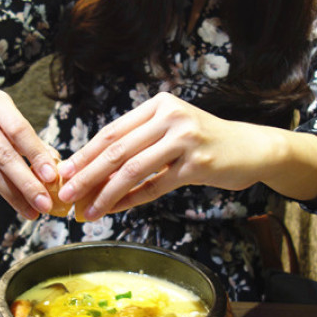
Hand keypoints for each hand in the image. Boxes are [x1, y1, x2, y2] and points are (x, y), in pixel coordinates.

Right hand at [0, 67, 58, 219]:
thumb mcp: (8, 118)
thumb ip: (31, 140)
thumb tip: (55, 165)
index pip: (19, 130)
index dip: (36, 154)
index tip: (52, 176)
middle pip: (4, 153)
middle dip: (27, 181)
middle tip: (45, 202)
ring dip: (15, 193)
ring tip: (33, 209)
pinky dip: (3, 191)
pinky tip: (18, 203)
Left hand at [56, 92, 316, 219]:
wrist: (252, 148)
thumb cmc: (205, 142)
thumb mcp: (170, 133)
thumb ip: (139, 146)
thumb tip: (96, 174)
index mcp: (157, 106)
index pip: (112, 132)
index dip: (85, 154)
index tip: (64, 172)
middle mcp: (169, 116)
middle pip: (117, 149)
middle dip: (87, 174)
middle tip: (66, 194)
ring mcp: (185, 138)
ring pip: (133, 169)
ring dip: (106, 193)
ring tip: (87, 210)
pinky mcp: (197, 162)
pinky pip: (156, 185)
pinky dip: (133, 200)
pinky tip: (117, 209)